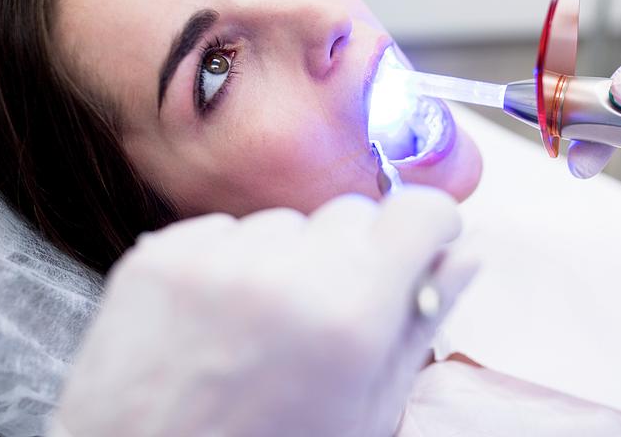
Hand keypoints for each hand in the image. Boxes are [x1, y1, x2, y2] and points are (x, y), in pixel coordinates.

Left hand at [48, 187, 476, 436]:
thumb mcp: (366, 411)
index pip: (419, 210)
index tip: (420, 245)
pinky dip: (231, 262)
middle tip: (331, 311)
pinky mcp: (157, 256)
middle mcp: (281, 273)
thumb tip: (463, 258)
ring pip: (286, 221)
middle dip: (358, 253)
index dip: (429, 227)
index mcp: (348, 316)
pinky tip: (220, 317)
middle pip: (354, 212)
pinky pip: (223, 230)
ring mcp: (212, 260)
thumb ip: (421, 324)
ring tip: (265, 324)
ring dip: (289, 258)